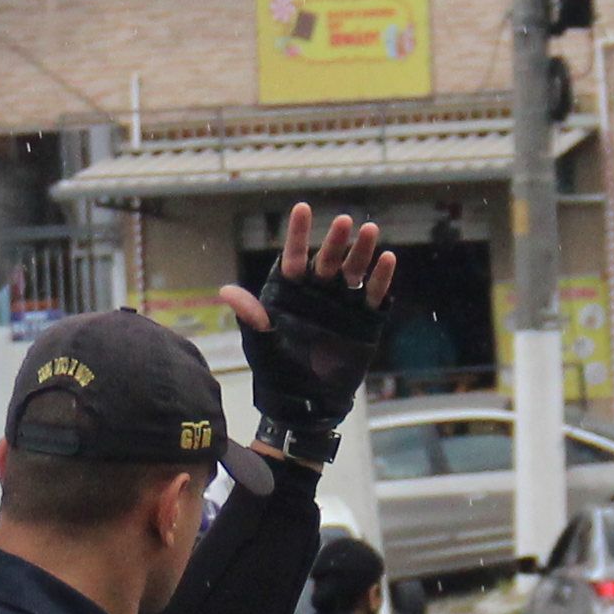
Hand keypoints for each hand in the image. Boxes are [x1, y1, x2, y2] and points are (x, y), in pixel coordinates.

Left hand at [221, 201, 396, 459]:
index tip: (304, 208)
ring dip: (362, 251)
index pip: (295, 257)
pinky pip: (374, 295)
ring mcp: (343, 304)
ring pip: (354, 271)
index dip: (299, 233)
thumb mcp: (261, 344)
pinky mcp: (364, 321)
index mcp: (291, 292)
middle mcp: (318, 292)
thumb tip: (227, 292)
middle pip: (329, 259)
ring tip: (371, 231)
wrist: (305, 405)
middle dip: (337, 240)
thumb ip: (252, 317)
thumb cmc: (276, 373)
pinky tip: (386, 260)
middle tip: (345, 221)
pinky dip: (380, 279)